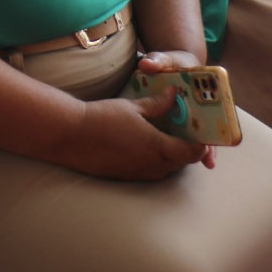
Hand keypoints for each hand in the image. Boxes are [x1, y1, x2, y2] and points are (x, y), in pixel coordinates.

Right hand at [59, 53, 211, 179]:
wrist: (71, 136)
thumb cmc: (102, 118)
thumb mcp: (133, 107)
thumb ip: (158, 104)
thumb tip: (174, 94)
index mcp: (158, 147)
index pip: (192, 153)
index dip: (200, 145)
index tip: (200, 134)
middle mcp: (152, 165)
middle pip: (181, 163)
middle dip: (186, 150)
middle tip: (184, 133)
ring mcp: (138, 174)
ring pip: (165, 169)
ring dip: (170, 157)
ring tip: (164, 138)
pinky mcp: (126, 177)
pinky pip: (149, 172)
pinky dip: (154, 161)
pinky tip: (143, 146)